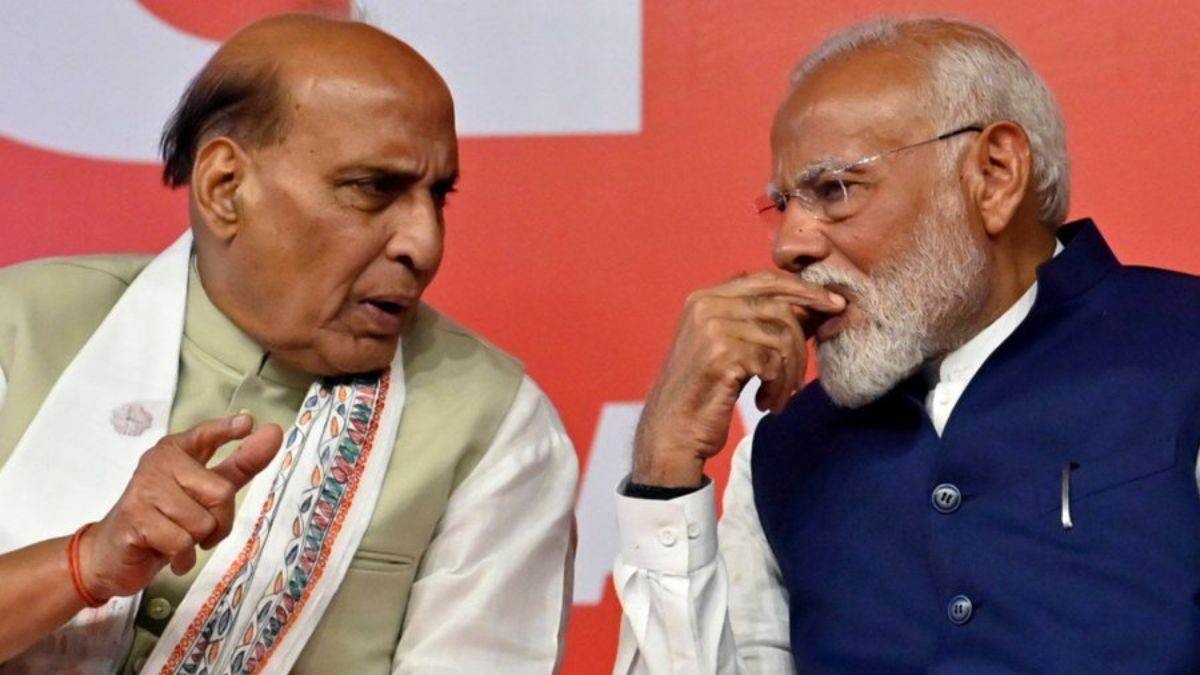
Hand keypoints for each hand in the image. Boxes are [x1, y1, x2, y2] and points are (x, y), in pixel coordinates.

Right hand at [79, 414, 282, 599]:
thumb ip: (240, 464)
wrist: (111, 555)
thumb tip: (272, 433)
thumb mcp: (205, 491)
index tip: (246, 424)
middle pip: (221, 494)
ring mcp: (145, 489)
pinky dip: (181, 557)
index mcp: (178, 451)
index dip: (226, 429)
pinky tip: (165, 552)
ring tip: (175, 538)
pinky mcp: (135, 518)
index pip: (206, 435)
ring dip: (196, 542)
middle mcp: (160, 463)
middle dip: (218, 522)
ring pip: (203, 523)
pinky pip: (182, 543)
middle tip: (196, 528)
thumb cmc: (163, 519)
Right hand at [632, 271, 844, 486]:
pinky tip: (764, 403)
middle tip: (809, 368)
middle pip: (779, 306)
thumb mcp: (730, 349)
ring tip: (779, 397)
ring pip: (781, 337)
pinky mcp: (721, 355)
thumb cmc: (704, 393)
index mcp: (706, 298)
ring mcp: (712, 328)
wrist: (671, 432)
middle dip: (804, 337)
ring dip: (789, 374)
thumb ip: (759, 324)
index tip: (834, 304)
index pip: (766, 280)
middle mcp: (706, 305)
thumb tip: (814, 308)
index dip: (804, 289)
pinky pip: (773, 363)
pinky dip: (778, 388)